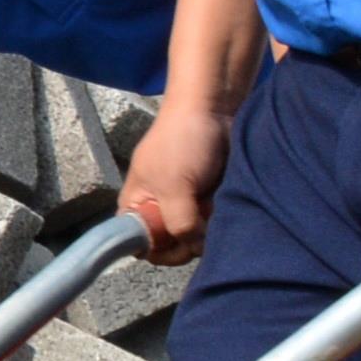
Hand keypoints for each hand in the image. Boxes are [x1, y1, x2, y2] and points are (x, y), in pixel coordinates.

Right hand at [117, 103, 229, 262]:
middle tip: (202, 218)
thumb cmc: (181, 144)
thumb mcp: (174, 188)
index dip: (161, 251)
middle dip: (190, 238)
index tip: (182, 243)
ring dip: (209, 226)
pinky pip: (212, 222)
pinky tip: (224, 203)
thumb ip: (180, 225)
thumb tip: (198, 249)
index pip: (141, 247)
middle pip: (172, 246)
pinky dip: (221, 217)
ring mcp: (184, 205)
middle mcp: (157, 210)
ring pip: (196, 236)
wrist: (212, 110)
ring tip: (214, 203)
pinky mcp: (206, 200)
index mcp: (136, 207)